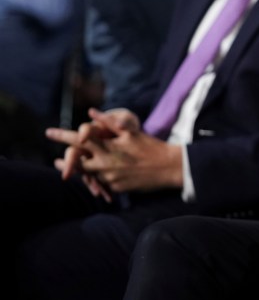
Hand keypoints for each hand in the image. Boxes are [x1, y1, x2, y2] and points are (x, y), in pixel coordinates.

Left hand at [46, 108, 182, 194]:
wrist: (168, 168)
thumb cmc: (150, 146)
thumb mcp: (131, 132)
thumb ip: (110, 122)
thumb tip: (92, 112)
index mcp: (107, 147)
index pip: (78, 139)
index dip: (62, 135)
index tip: (48, 132)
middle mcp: (105, 164)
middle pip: (76, 162)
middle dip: (65, 162)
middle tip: (56, 161)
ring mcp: (109, 178)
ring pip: (88, 174)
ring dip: (80, 171)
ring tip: (72, 171)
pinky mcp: (115, 188)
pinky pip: (102, 184)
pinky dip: (98, 180)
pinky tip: (98, 178)